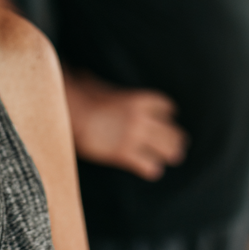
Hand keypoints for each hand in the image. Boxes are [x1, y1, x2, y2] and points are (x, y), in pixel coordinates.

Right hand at [64, 72, 186, 180]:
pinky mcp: (124, 154)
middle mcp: (142, 118)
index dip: (167, 114)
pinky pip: (149, 166)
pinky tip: (151, 169)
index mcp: (139, 99)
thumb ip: (109, 89)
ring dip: (170, 154)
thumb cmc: (81, 96)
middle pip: (172, 131)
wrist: (70, 113)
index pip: (166, 107)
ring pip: (167, 150)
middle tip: (178, 144)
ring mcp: (135, 136)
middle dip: (175, 138)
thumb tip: (92, 80)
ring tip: (171, 157)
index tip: (167, 118)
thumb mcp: (99, 84)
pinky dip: (151, 169)